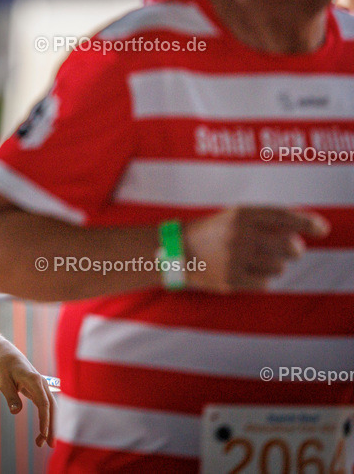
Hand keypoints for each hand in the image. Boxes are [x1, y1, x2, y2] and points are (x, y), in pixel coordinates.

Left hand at [0, 344, 54, 446]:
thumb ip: (10, 396)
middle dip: (52, 427)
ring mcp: (43, 388)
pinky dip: (46, 421)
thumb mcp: (3, 382)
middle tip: (49, 445)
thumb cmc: (4, 368)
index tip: (43, 433)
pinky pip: (46, 408)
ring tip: (44, 444)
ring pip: (51, 409)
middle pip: (52, 408)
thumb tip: (16, 412)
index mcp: (34, 380)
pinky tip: (42, 434)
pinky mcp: (41, 392)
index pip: (43, 403)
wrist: (8, 356)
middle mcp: (42, 384)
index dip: (45, 419)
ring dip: (50, 426)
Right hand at [182, 207, 328, 292]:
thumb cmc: (210, 233)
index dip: (307, 222)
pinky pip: (265, 283)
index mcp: (241, 215)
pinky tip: (246, 272)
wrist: (175, 252)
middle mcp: (239, 235)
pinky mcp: (231, 279)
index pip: (283, 216)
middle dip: (295, 250)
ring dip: (275, 266)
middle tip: (291, 251)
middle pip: (289, 246)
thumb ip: (264, 221)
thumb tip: (302, 233)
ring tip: (256, 261)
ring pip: (279, 267)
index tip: (322, 228)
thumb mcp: (232, 217)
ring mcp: (235, 258)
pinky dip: (261, 279)